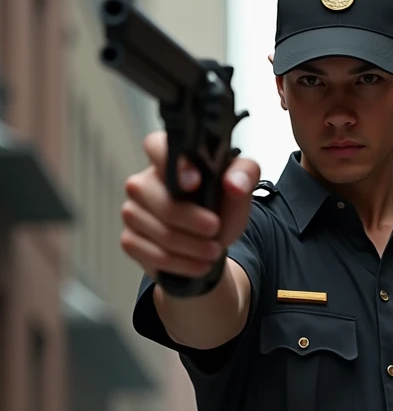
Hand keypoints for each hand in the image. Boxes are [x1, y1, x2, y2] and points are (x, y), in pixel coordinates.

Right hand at [120, 130, 260, 278]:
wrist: (211, 245)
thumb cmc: (220, 209)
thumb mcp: (239, 189)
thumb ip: (244, 175)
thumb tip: (234, 184)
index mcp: (166, 159)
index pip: (156, 146)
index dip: (174, 164)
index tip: (196, 183)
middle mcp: (142, 182)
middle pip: (163, 203)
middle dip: (195, 222)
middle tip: (216, 229)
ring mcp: (132, 212)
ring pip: (162, 233)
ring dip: (194, 247)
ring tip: (213, 250)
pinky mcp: (130, 240)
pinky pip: (154, 255)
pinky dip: (183, 264)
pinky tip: (199, 264)